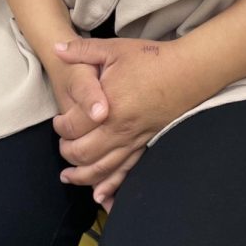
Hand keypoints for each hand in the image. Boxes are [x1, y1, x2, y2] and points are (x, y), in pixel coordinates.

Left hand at [53, 36, 203, 207]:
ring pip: (102, 168)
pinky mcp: (146, 145)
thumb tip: (57, 50)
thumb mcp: (113, 49)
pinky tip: (101, 196)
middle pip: (83, 152)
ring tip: (69, 177)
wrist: (188, 72)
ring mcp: (134, 140)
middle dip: (67, 152)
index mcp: (108, 104)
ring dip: (82, 176)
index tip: (57, 122)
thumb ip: (81, 51)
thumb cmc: (151, 59)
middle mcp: (119, 128)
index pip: (73, 126)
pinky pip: (126, 172)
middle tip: (62, 145)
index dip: (60, 126)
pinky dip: (111, 186)